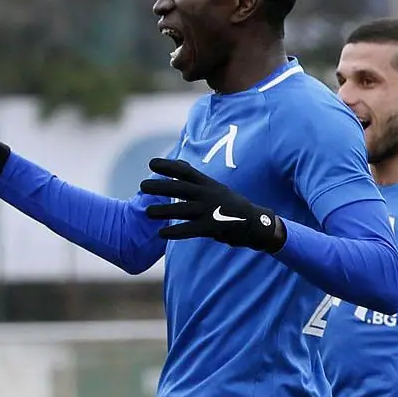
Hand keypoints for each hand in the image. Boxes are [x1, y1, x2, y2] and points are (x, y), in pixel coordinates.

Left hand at [140, 158, 285, 251]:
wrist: (254, 222)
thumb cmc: (231, 205)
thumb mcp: (215, 187)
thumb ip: (196, 178)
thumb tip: (179, 163)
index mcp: (208, 183)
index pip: (185, 171)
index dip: (168, 166)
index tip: (151, 163)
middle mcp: (208, 194)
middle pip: (179, 188)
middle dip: (160, 186)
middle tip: (143, 186)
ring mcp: (210, 211)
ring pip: (181, 209)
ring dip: (162, 210)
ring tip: (147, 212)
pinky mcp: (211, 227)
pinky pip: (189, 230)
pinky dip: (174, 232)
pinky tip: (161, 233)